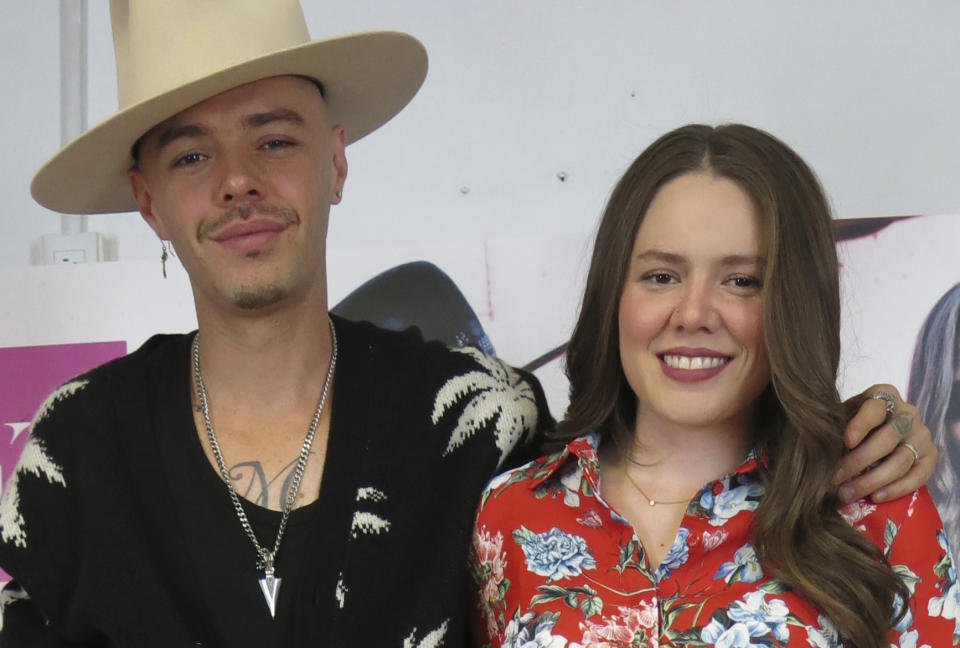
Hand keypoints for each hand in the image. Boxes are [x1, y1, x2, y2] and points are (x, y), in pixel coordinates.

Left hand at [833, 384, 936, 503]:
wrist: (873, 435)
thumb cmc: (850, 424)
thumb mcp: (841, 418)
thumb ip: (835, 428)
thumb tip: (821, 451)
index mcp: (883, 395)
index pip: (874, 409)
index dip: (860, 425)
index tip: (846, 442)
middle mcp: (908, 412)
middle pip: (886, 439)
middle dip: (858, 461)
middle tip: (835, 478)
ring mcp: (921, 435)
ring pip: (900, 461)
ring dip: (871, 481)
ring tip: (847, 493)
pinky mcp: (930, 457)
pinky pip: (918, 477)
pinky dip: (895, 489)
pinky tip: (875, 497)